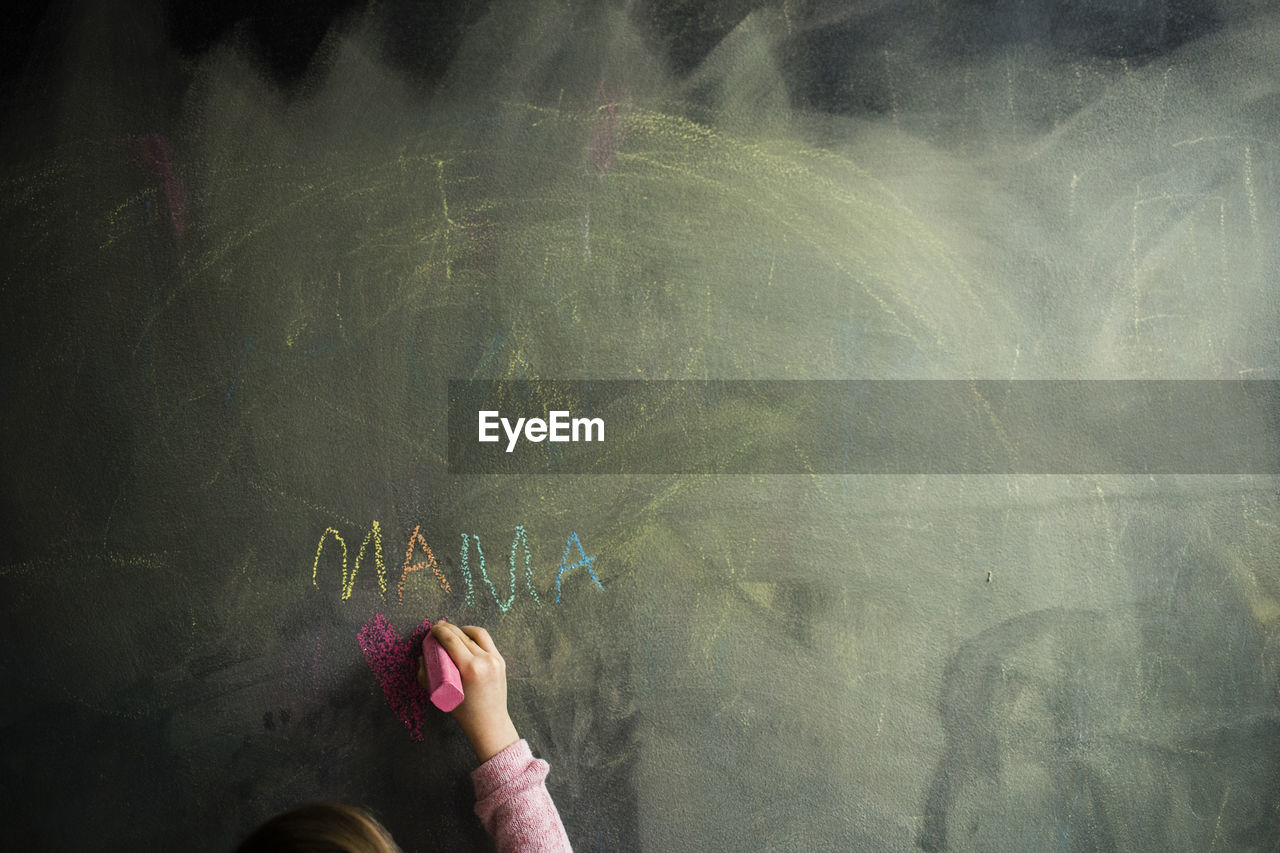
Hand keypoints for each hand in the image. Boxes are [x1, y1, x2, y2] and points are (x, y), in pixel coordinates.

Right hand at [420, 621, 520, 762]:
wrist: (489, 722)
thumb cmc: (464, 712)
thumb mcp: (441, 695)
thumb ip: (427, 676)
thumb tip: (421, 657)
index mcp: (471, 669)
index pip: (452, 641)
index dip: (440, 631)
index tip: (432, 629)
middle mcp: (485, 661)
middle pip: (463, 635)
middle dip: (449, 628)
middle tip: (438, 628)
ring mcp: (495, 659)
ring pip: (477, 634)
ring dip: (463, 629)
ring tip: (452, 631)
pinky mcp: (500, 660)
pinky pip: (486, 641)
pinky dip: (474, 636)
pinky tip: (466, 637)